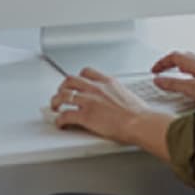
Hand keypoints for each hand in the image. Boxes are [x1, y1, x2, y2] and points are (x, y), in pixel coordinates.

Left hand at [47, 68, 166, 143]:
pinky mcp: (85, 116)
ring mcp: (89, 101)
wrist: (140, 123)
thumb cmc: (140, 114)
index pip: (87, 72)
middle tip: (61, 93)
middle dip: (63, 86)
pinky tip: (59, 123)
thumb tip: (119, 100)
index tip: (76, 82)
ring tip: (54, 106)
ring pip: (63, 95)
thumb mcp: (128, 95)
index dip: (78, 77)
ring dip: (55, 101)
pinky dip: (59, 120)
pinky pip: (65, 115)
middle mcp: (95, 88)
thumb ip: (118, 94)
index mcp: (107, 82)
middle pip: (70, 80)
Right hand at [150, 50, 194, 106]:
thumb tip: (158, 80)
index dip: (161, 63)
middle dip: (169, 62)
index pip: (172, 56)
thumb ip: (173, 84)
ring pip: (191, 62)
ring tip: (175, 75)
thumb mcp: (192, 88)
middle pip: (181, 56)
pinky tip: (194, 83)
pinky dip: (190, 73)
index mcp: (193, 61)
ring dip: (180, 67)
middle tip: (162, 70)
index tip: (154, 70)